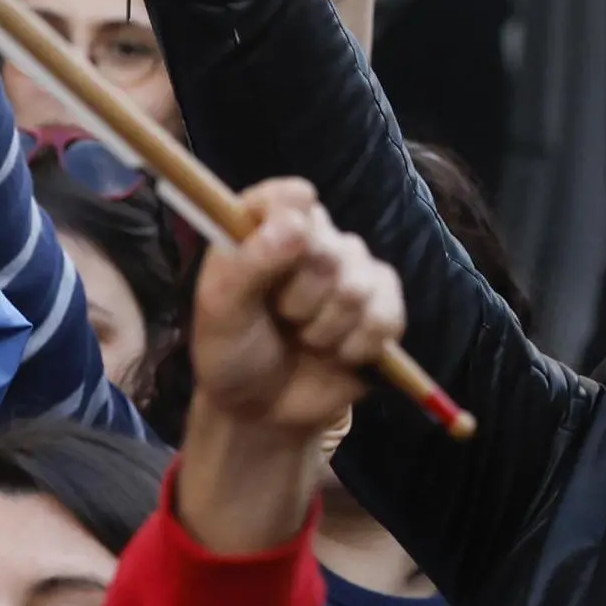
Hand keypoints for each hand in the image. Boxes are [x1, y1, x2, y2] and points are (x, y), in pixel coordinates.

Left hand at [189, 179, 404, 438]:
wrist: (264, 408)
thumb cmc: (232, 351)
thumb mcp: (220, 311)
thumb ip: (249, 263)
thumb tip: (295, 223)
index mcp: (268, 225)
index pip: (290, 196)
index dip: (289, 217)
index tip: (281, 246)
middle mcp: (317, 239)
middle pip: (329, 250)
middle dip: (299, 300)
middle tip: (280, 318)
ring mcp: (356, 271)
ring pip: (357, 289)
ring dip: (323, 331)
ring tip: (305, 340)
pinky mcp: (384, 307)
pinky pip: (385, 319)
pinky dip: (356, 349)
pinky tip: (338, 355)